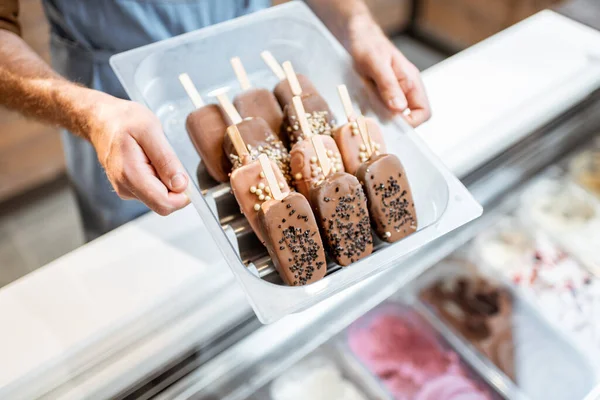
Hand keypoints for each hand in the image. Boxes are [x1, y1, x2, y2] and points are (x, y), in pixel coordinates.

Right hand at [87, 93, 189, 215]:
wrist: (101, 119)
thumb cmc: (123, 120)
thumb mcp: (151, 130)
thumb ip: (166, 160)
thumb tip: (181, 185)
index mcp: (131, 175)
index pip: (164, 204)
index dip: (182, 195)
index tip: (184, 174)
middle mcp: (125, 188)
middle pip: (162, 204)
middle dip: (174, 187)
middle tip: (167, 159)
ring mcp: (125, 189)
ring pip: (158, 197)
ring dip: (165, 180)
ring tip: (154, 156)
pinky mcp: (128, 187)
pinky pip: (152, 190)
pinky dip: (157, 178)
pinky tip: (149, 160)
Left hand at [348, 18, 430, 126]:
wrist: (357, 36)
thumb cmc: (367, 45)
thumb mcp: (376, 65)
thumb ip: (388, 86)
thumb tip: (400, 109)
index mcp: (411, 82)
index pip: (423, 112)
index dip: (410, 123)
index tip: (391, 123)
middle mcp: (407, 88)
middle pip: (410, 116)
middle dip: (393, 121)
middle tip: (374, 117)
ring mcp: (396, 90)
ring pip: (395, 114)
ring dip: (381, 116)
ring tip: (366, 109)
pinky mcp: (384, 92)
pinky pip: (383, 108)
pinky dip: (373, 111)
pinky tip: (362, 105)